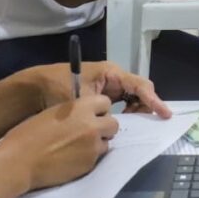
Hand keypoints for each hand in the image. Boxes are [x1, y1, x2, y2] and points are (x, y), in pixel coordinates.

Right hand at [4, 95, 117, 191]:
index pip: (105, 102)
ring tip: (79, 147)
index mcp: (81, 107)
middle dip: (104, 127)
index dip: (99, 109)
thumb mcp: (54, 113)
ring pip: (107, 142)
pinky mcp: (90, 164)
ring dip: (98, 143)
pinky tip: (73, 158)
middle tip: (89, 132)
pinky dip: (89, 157)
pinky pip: (97, 157)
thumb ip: (75, 112)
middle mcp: (92, 125)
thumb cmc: (30, 134)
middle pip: (113, 124)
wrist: (20, 161)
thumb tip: (86, 115)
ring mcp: (93, 146)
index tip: (91, 114)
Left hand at [28, 61, 171, 117]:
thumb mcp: (82, 101)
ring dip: (137, 110)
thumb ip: (104, 111)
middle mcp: (112, 77)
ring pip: (132, 97)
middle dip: (146, 106)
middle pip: (139, 90)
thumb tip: (120, 124)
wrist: (35, 89)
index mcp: (111, 73)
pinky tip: (123, 123)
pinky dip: (126, 112)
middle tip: (146, 124)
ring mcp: (107, 85)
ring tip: (134, 125)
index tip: (164, 114)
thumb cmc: (58, 89)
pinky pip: (122, 101)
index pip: (140, 85)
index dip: (153, 100)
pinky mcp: (102, 94)